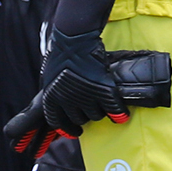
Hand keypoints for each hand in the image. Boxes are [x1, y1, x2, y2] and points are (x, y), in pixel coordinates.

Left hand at [5, 26, 130, 157]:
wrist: (74, 38)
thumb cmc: (61, 57)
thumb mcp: (50, 79)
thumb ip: (55, 96)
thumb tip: (58, 113)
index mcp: (51, 97)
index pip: (58, 123)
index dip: (67, 129)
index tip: (75, 132)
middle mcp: (67, 99)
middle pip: (80, 119)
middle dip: (85, 116)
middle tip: (90, 108)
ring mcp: (85, 94)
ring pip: (96, 116)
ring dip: (100, 111)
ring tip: (101, 103)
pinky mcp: (103, 88)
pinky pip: (114, 110)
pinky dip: (119, 114)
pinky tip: (121, 114)